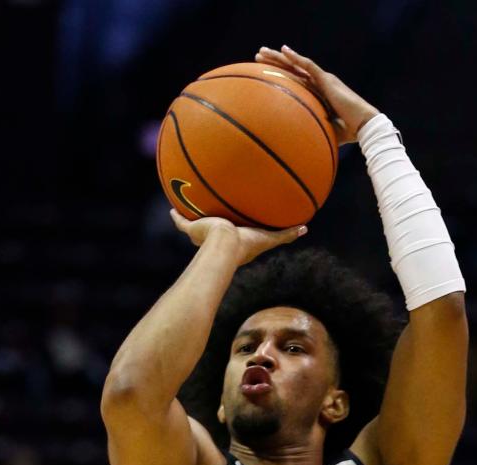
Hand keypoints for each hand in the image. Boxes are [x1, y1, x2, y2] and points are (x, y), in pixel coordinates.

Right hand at [169, 212, 306, 264]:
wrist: (225, 244)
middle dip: (212, 225)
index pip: (233, 236)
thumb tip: (305, 229)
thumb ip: (286, 234)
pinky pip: (181, 223)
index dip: (234, 231)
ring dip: (193, 221)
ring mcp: (202, 236)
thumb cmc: (247, 244)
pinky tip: (171, 207)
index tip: (235, 227)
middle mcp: (216, 240)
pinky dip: (176, 217)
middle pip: (213, 231)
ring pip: (195, 227)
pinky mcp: (192, 230)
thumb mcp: (269, 237)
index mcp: (233, 242)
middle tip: (212, 216)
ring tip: (189, 207)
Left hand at [255, 45, 378, 143]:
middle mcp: (320, 83)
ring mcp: (323, 80)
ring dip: (278, 57)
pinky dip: (296, 58)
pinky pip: (308, 66)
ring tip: (261, 52)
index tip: (265, 73)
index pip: (297, 82)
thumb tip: (298, 145)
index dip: (281, 76)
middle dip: (275, 63)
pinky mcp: (327, 80)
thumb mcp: (324, 131)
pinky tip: (284, 50)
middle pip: (293, 70)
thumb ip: (312, 131)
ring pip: (296, 65)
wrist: (363, 126)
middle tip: (258, 57)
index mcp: (320, 94)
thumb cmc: (348, 133)